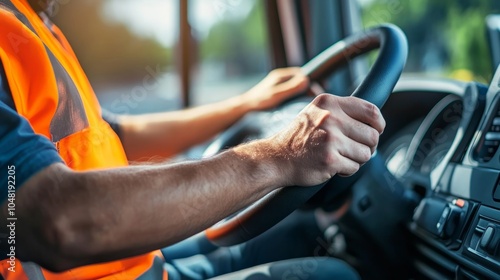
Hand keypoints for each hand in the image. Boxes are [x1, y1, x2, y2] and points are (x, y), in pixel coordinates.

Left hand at [242, 67, 308, 110]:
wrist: (246, 106)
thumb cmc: (260, 101)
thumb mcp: (277, 95)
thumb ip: (291, 88)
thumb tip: (306, 80)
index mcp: (280, 75)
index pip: (300, 73)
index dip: (309, 81)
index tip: (315, 91)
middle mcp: (279, 77)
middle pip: (298, 79)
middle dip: (307, 87)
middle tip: (314, 97)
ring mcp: (277, 84)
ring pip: (294, 85)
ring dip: (301, 91)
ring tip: (308, 100)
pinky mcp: (276, 90)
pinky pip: (289, 90)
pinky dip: (296, 95)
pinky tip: (298, 103)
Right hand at [268, 94, 385, 186]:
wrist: (276, 158)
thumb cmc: (298, 138)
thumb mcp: (316, 113)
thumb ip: (341, 112)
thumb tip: (374, 120)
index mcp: (329, 103)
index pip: (370, 110)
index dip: (379, 124)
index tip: (376, 131)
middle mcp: (330, 118)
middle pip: (372, 135)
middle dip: (368, 146)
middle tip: (354, 150)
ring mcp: (330, 139)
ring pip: (366, 153)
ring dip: (356, 159)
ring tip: (339, 157)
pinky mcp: (330, 159)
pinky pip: (354, 167)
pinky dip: (346, 170)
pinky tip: (332, 165)